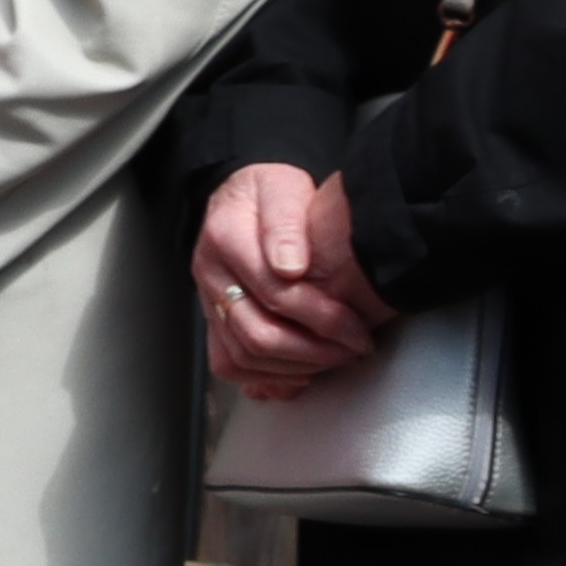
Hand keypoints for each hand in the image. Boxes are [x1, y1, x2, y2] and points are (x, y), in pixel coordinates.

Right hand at [194, 161, 394, 396]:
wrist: (243, 198)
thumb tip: (290, 267)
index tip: (359, 329)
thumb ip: (287, 221)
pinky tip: (298, 373)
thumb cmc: (272, 193)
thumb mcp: (285, 188)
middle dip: (313, 351)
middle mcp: (209, 274)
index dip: (323, 318)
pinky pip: (227, 362)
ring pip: (241, 356)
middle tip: (352, 351)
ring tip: (332, 361)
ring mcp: (207, 300)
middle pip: (256, 334)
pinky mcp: (212, 319)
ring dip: (293, 368)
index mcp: (226, 237)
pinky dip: (263, 377)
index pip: (276, 293)